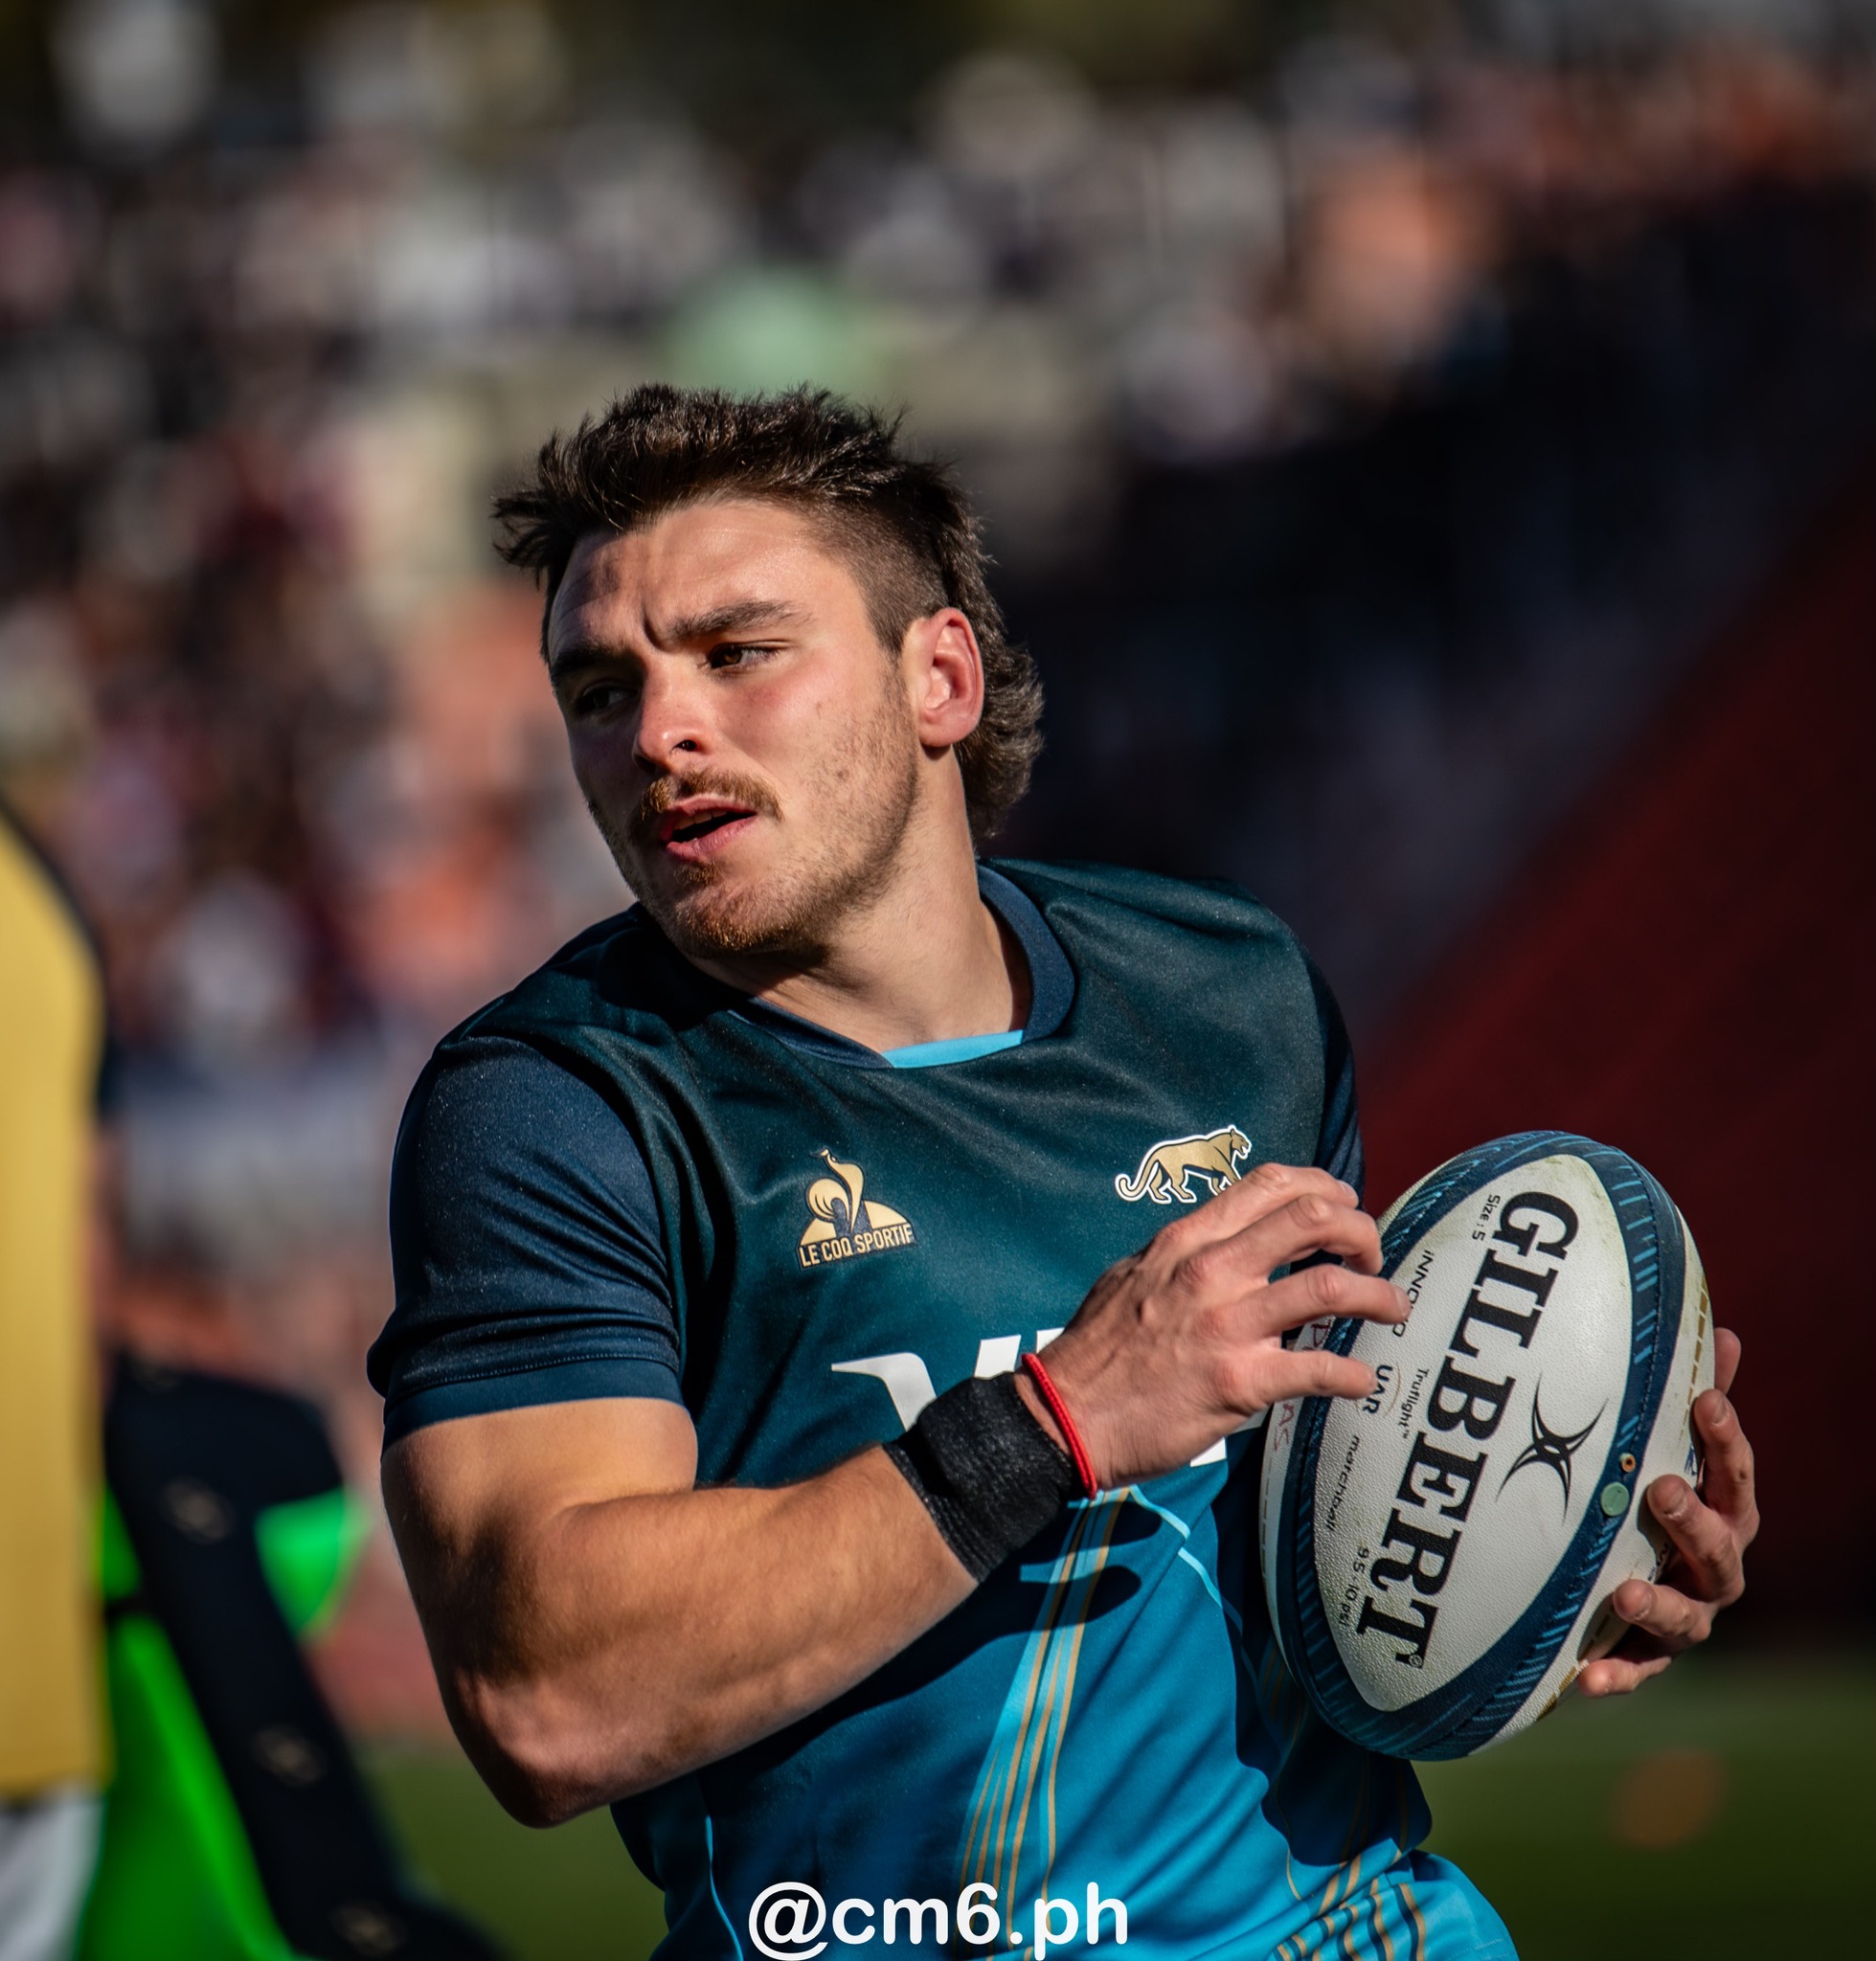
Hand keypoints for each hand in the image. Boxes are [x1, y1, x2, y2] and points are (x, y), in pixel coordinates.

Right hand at [1017, 1163, 1409, 1488]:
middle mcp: (1212, 1271)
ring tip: (1393, 1308)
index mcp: (1188, 1240)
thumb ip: (1185, 1255)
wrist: (1069, 1415)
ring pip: (1332, 1289)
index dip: (1323, 1188)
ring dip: (1379, 1296)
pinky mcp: (1240, 1382)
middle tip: (1371, 1256)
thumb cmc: (1100, 1349)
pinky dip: (1354, 1375)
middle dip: (1360, 1231)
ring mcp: (1228, 1325)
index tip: (1343, 1206)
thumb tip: (1228, 1245)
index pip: (1269, 1184)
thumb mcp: (1135, 1275)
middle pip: (1314, 1219)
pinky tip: (1362, 1382)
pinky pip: (1320, 1369)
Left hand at [1578, 1327, 1756, 1696]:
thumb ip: (1691, 1399)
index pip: (1734, 1473)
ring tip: (1626, 1591)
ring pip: (1685, 1617)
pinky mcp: (1644, 1658)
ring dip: (1658, 1604)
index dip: (1724, 1438)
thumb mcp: (1666, 1448)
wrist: (1625, 1587)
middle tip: (1659, 1488)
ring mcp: (1685, 1617)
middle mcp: (1714, 1568)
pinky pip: (1633, 1672)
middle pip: (1718, 1547)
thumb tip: (1726, 1331)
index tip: (1704, 1400)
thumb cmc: (1647, 1498)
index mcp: (1722, 1512)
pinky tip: (1585, 1678)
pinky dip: (1614, 1676)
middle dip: (1692, 1520)